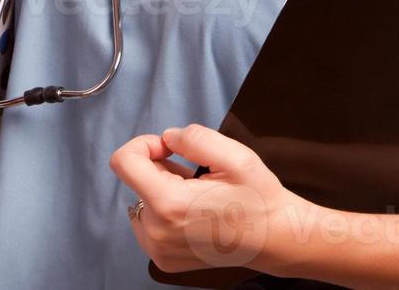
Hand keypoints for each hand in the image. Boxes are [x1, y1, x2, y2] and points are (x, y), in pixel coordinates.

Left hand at [109, 124, 305, 276]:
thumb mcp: (234, 155)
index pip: (123, 162)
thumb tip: (167, 138)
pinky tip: (193, 213)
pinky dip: (164, 212)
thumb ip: (194, 138)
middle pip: (135, 180)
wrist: (276, 240)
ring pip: (140, 201)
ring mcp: (158, 251)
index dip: (144, 145)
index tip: (169, 149)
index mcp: (169, 204)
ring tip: (196, 195)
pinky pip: (148, 223)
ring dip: (161, 191)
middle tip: (193, 176)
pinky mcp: (163, 260)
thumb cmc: (258, 198)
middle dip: (160, 168)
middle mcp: (156, 232)